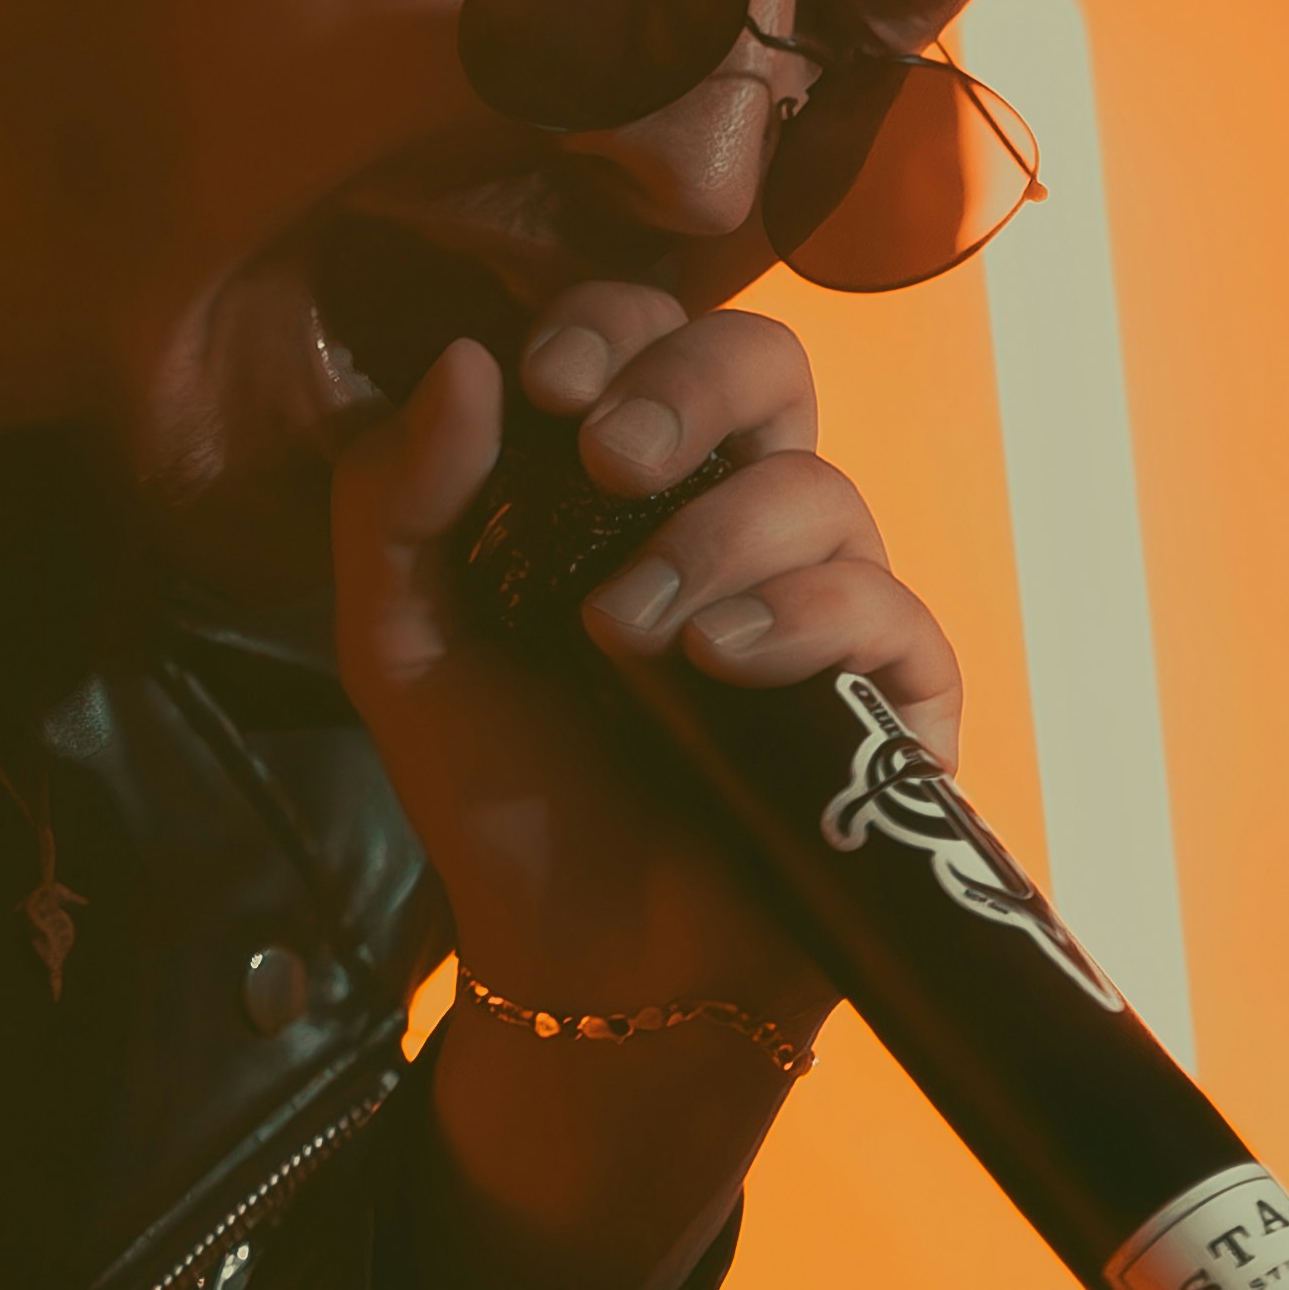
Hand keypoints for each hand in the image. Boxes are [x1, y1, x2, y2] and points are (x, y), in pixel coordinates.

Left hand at [330, 275, 966, 1289]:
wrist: (576, 964)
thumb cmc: (496, 792)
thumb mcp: (401, 639)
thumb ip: (397, 496)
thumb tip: (468, 356)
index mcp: (622, 482)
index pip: (649, 333)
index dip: (610, 325)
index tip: (549, 382)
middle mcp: (733, 517)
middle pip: (766, 363)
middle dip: (687, 384)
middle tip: (609, 461)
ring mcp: (820, 606)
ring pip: (822, 488)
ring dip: (715, 535)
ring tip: (627, 630)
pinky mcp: (888, 705)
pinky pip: (892, 612)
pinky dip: (804, 617)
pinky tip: (719, 662)